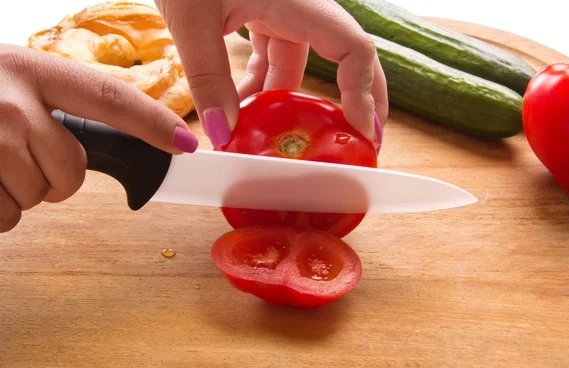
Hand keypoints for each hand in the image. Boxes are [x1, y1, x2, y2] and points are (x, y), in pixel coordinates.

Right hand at [0, 44, 197, 232]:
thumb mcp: (9, 80)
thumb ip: (53, 106)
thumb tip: (107, 152)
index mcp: (30, 70)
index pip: (107, 97)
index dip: (152, 122)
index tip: (186, 143)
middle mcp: (9, 101)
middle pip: (71, 173)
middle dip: (57, 179)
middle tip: (21, 156)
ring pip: (36, 199)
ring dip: (20, 194)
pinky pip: (4, 216)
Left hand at [154, 0, 386, 149]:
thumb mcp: (192, 18)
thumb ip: (207, 76)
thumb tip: (223, 131)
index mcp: (297, 0)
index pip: (351, 47)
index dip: (364, 92)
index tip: (363, 133)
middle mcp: (298, 6)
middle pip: (343, 57)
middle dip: (353, 99)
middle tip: (357, 140)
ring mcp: (281, 10)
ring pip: (298, 65)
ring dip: (287, 102)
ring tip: (274, 139)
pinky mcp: (262, 14)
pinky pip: (273, 58)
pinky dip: (262, 87)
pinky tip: (241, 110)